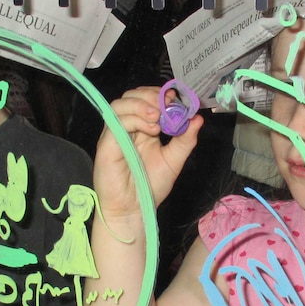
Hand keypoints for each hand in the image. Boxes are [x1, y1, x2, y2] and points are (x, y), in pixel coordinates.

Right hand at [94, 86, 202, 218]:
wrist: (134, 211)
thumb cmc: (149, 187)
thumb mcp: (174, 160)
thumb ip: (185, 140)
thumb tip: (198, 118)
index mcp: (140, 128)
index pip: (144, 99)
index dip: (158, 94)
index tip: (176, 98)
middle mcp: (125, 128)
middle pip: (130, 96)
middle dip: (150, 95)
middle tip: (167, 104)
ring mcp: (114, 135)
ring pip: (119, 105)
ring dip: (141, 105)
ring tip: (158, 117)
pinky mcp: (106, 146)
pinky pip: (116, 124)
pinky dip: (134, 120)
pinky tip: (151, 130)